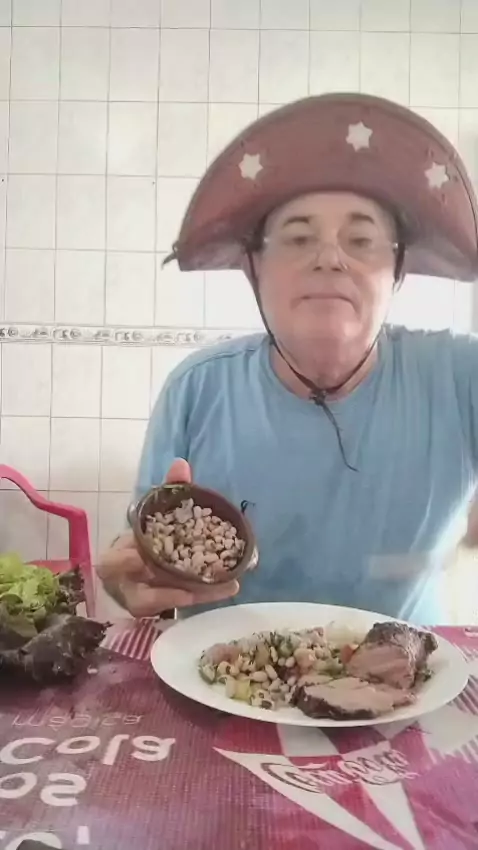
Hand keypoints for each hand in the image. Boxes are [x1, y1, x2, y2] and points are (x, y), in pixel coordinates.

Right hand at [96, 459, 238, 617]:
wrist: (139, 559)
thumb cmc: (147, 535)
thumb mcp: (157, 512)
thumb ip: (169, 489)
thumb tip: (181, 463)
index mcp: (116, 557)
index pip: (111, 562)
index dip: (122, 561)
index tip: (138, 556)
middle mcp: (125, 585)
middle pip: (138, 596)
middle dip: (165, 593)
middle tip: (194, 588)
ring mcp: (142, 601)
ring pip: (165, 607)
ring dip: (192, 595)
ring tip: (222, 585)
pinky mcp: (161, 610)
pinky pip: (181, 605)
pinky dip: (204, 596)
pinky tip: (229, 586)